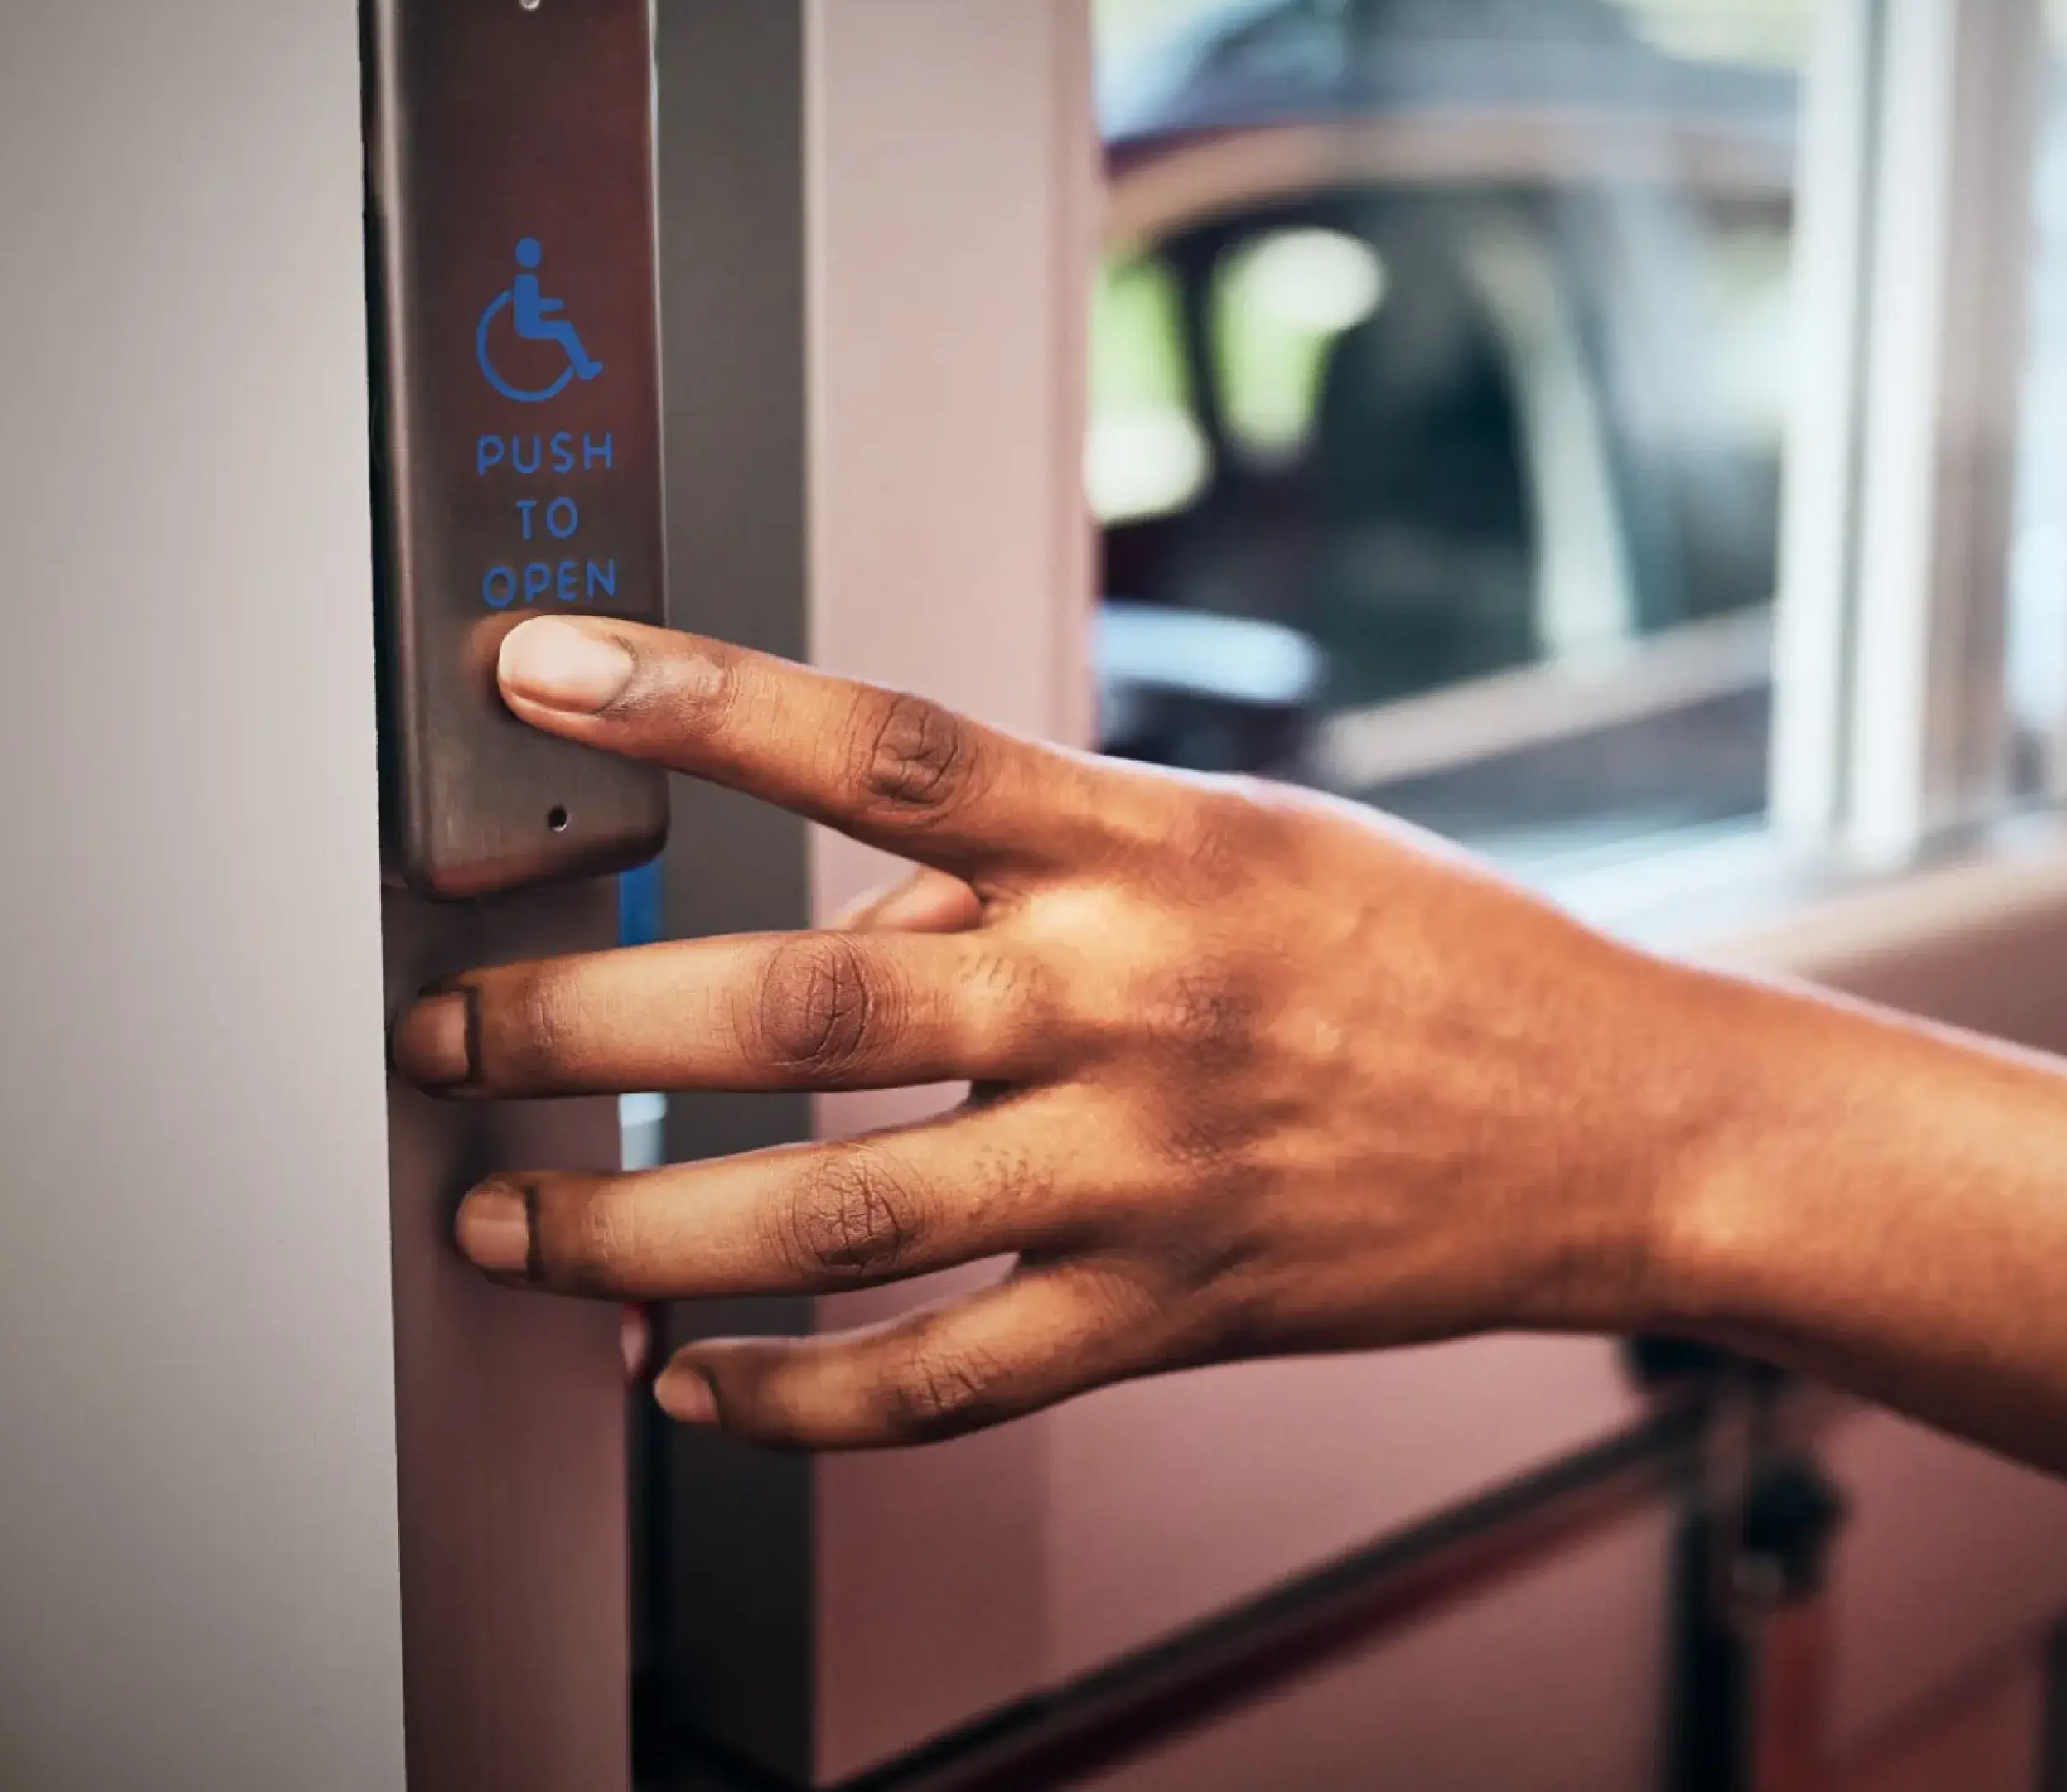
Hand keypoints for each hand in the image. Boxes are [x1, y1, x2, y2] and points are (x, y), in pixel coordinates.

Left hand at [395, 617, 1744, 1449]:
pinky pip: (939, 1380)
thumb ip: (1051, 850)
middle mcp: (1129, 996)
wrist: (1619, 1121)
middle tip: (447, 1033)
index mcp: (1145, 845)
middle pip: (795, 999)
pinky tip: (690, 1382)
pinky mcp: (1172, 1314)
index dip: (688, 698)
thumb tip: (859, 891)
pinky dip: (786, 1396)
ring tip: (510, 1221)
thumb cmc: (1436, 958)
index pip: (878, 744)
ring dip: (631, 1225)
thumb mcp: (1250, 837)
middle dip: (576, 1019)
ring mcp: (1146, 1169)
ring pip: (831, 1212)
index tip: (533, 671)